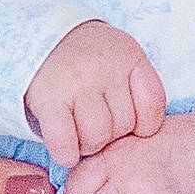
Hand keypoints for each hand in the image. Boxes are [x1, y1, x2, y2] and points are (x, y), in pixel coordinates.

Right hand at [23, 20, 165, 167]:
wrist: (40, 38)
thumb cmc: (88, 61)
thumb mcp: (121, 60)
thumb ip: (137, 91)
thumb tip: (140, 138)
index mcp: (129, 57)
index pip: (154, 105)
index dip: (143, 123)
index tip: (129, 121)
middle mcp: (105, 68)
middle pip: (124, 126)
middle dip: (112, 134)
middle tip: (96, 123)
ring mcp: (76, 83)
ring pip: (97, 137)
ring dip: (88, 145)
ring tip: (79, 132)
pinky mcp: (48, 99)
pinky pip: (65, 143)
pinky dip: (67, 155)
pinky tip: (66, 151)